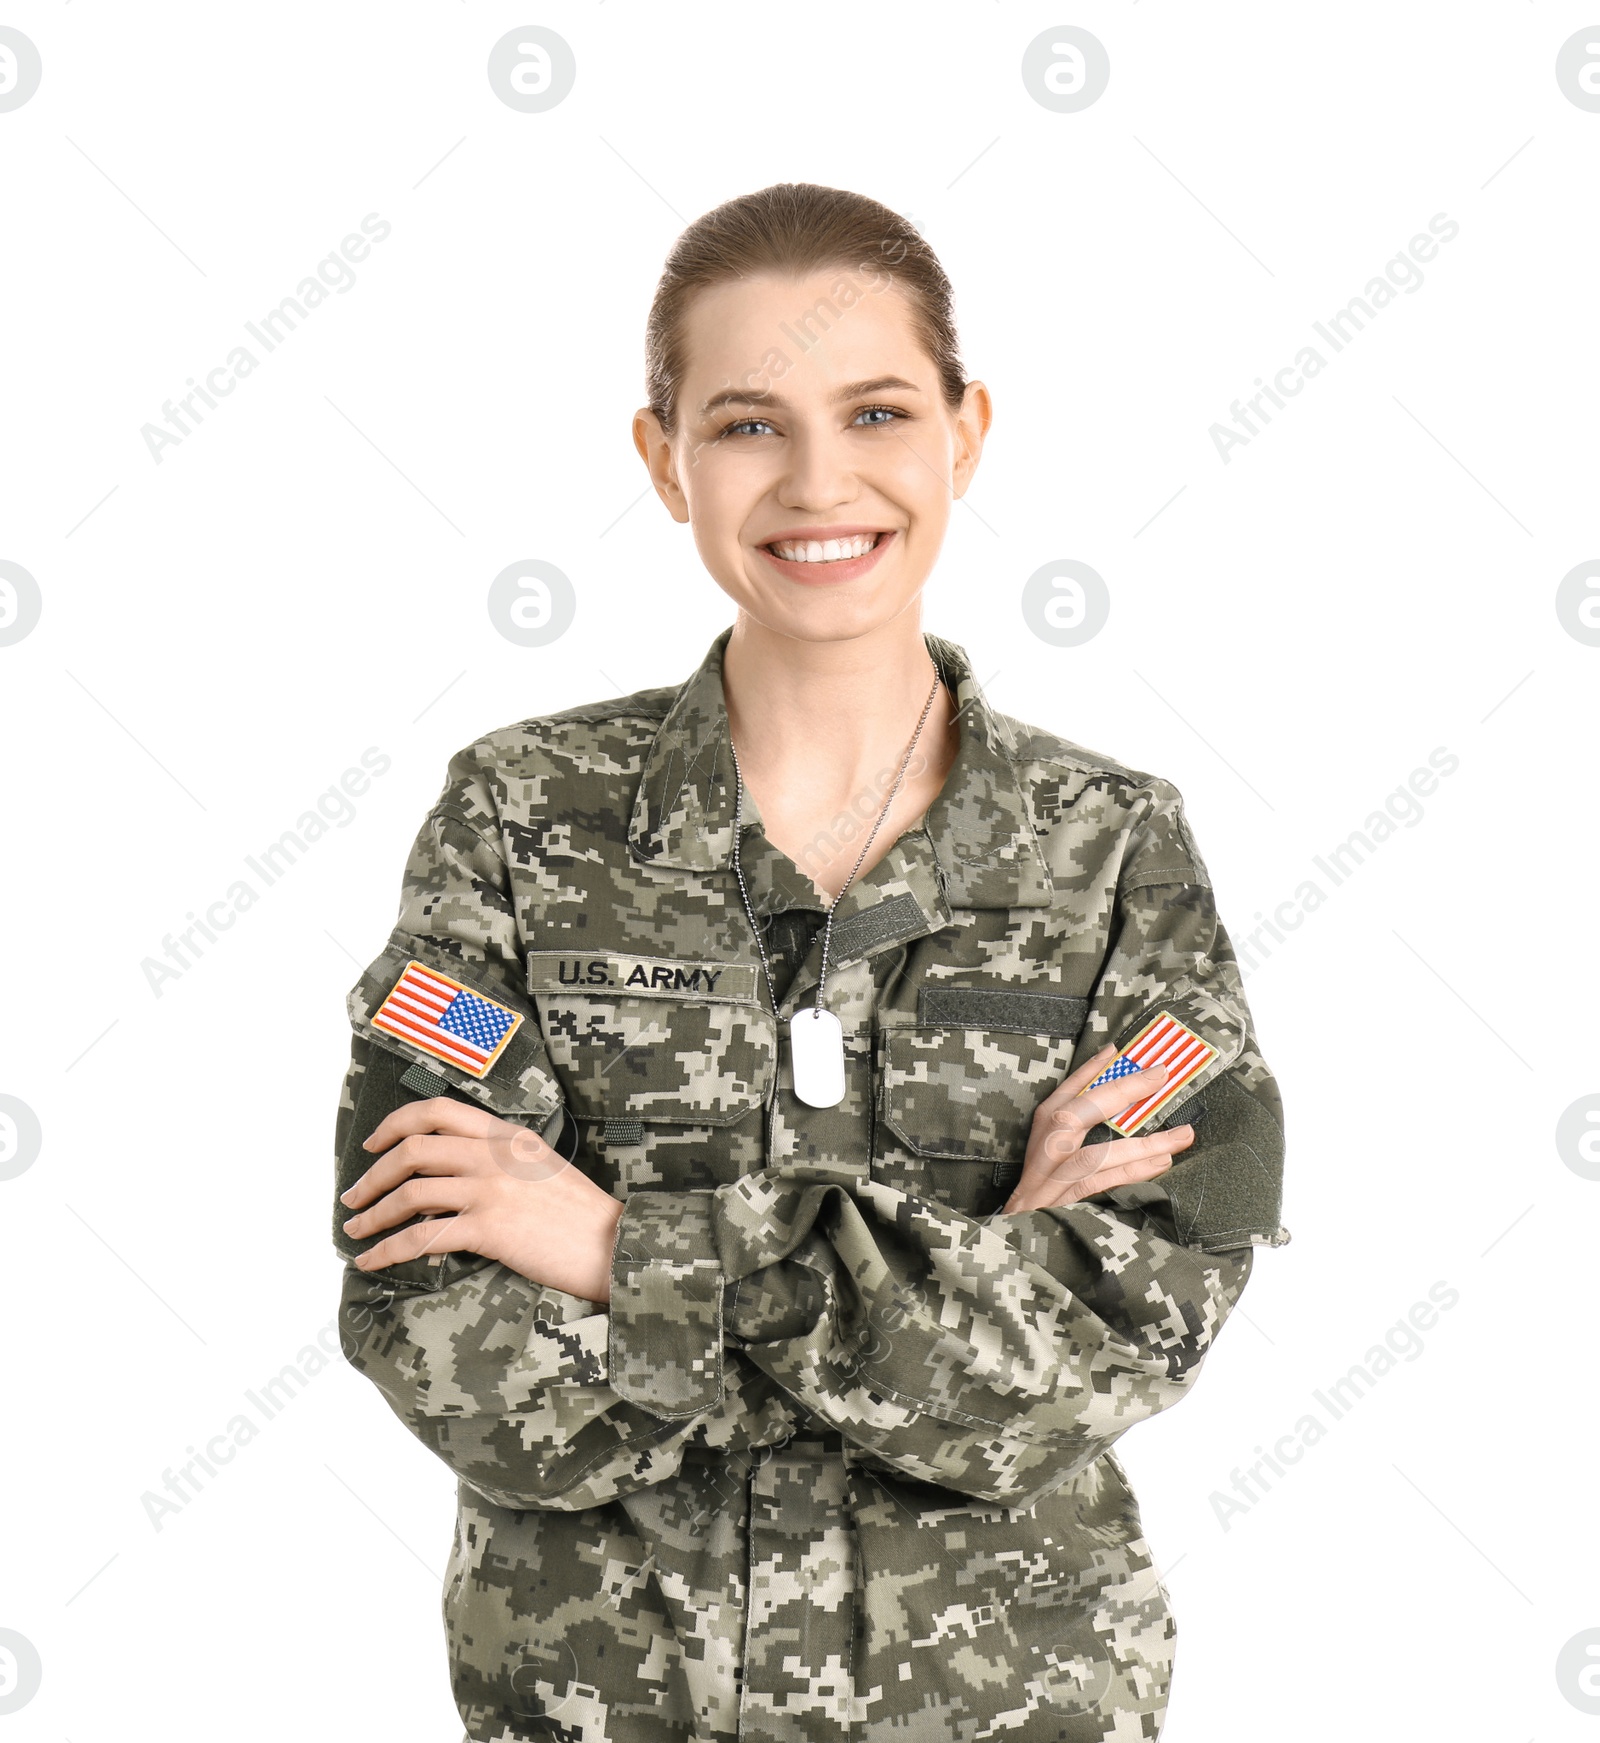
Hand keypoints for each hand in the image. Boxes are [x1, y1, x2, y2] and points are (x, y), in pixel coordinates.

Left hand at [339, 1098, 624, 1302]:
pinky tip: (372, 1260)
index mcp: (507, 1134)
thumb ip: (500, 1157)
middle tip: (353, 1196)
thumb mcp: (541, 1164)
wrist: (613, 1244)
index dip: (395, 1124)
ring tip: (355, 1229)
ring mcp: (491, 1190)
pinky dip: (388, 1249)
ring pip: (410, 1193)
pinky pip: (423, 1237)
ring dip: (373, 1213)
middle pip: (413, 1149)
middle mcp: (495, 1154)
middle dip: (372, 1174)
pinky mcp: (489, 1230)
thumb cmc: (580, 1212)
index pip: (438, 1111)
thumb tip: (449, 1173)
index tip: (373, 1145)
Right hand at [1000, 1043, 1194, 1214]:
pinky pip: (1104, 1183)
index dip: (1095, 1067)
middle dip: (1123, 1091)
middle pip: (1080, 1112)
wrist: (1019, 1225)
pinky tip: (1162, 1162)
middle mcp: (1046, 1144)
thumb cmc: (1045, 1179)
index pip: (1070, 1087)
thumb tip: (1116, 1074)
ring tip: (1182, 1135)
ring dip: (1144, 1144)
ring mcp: (1053, 1175)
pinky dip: (1134, 1172)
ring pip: (1098, 1154)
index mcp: (1044, 1122)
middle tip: (1160, 1076)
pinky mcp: (1065, 1200)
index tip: (1123, 1049)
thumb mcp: (1054, 1140)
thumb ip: (1081, 1113)